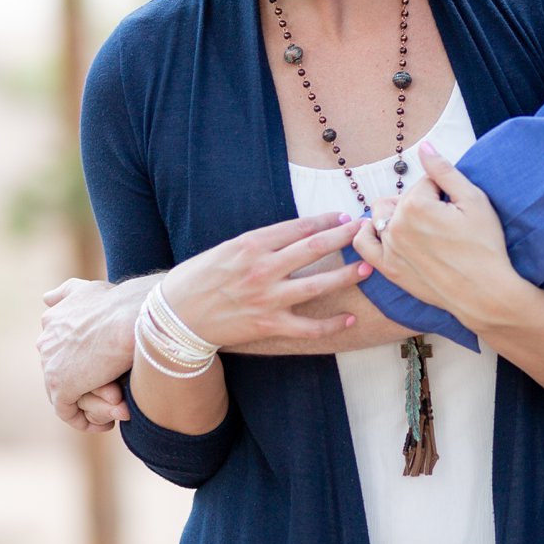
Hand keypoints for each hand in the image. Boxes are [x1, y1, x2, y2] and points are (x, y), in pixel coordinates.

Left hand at [41, 276, 143, 430]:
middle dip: (86, 386)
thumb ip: (66, 294)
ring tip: (115, 411)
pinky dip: (85, 421)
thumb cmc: (124, 303)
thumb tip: (46, 298)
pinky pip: (68, 412)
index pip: (60, 352)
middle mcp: (46, 341)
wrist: (136, 316)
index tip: (104, 374)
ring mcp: (50, 364)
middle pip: (61, 373)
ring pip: (66, 393)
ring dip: (91, 404)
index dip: (82, 365)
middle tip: (114, 396)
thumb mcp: (89, 290)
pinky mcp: (61, 385)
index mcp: (52, 320)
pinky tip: (106, 424)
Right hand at [162, 210, 363, 349]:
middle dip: (344, 237)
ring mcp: (267, 298)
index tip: (342, 216)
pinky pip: (308, 326)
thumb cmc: (198, 278)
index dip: (326, 221)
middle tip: (365, 230)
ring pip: (318, 285)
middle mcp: (262, 268)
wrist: (176, 316)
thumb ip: (259, 243)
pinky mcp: (269, 325)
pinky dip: (332, 324)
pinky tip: (348, 318)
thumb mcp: (226, 249)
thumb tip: (295, 235)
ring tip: (367, 268)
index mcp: (251, 244)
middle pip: (314, 248)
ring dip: (346, 275)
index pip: (298, 227)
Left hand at [349, 143, 523, 327]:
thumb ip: (444, 170)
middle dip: (423, 202)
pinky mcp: (388, 268)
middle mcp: (396, 224)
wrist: (485, 292)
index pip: (426, 182)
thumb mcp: (474, 200)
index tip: (459, 210)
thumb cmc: (485, 246)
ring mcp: (389, 247)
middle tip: (446, 221)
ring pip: (382, 215)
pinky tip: (380, 230)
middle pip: (404, 197)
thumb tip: (424, 146)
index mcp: (416, 204)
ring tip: (422, 226)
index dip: (445, 192)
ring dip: (398, 214)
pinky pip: (363, 244)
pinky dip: (367, 232)